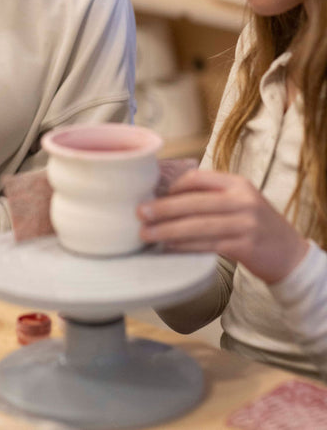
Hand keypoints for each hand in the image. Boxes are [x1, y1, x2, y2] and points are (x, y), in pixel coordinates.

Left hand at [138, 169, 309, 284]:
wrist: (290, 253)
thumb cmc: (256, 225)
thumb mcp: (239, 201)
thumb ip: (211, 196)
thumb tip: (168, 198)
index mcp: (237, 183)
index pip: (198, 178)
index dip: (174, 187)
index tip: (156, 196)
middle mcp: (241, 200)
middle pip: (194, 202)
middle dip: (163, 208)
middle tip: (140, 213)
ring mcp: (244, 224)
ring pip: (197, 226)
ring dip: (168, 231)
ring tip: (146, 234)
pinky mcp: (244, 246)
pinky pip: (207, 245)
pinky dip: (185, 246)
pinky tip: (169, 248)